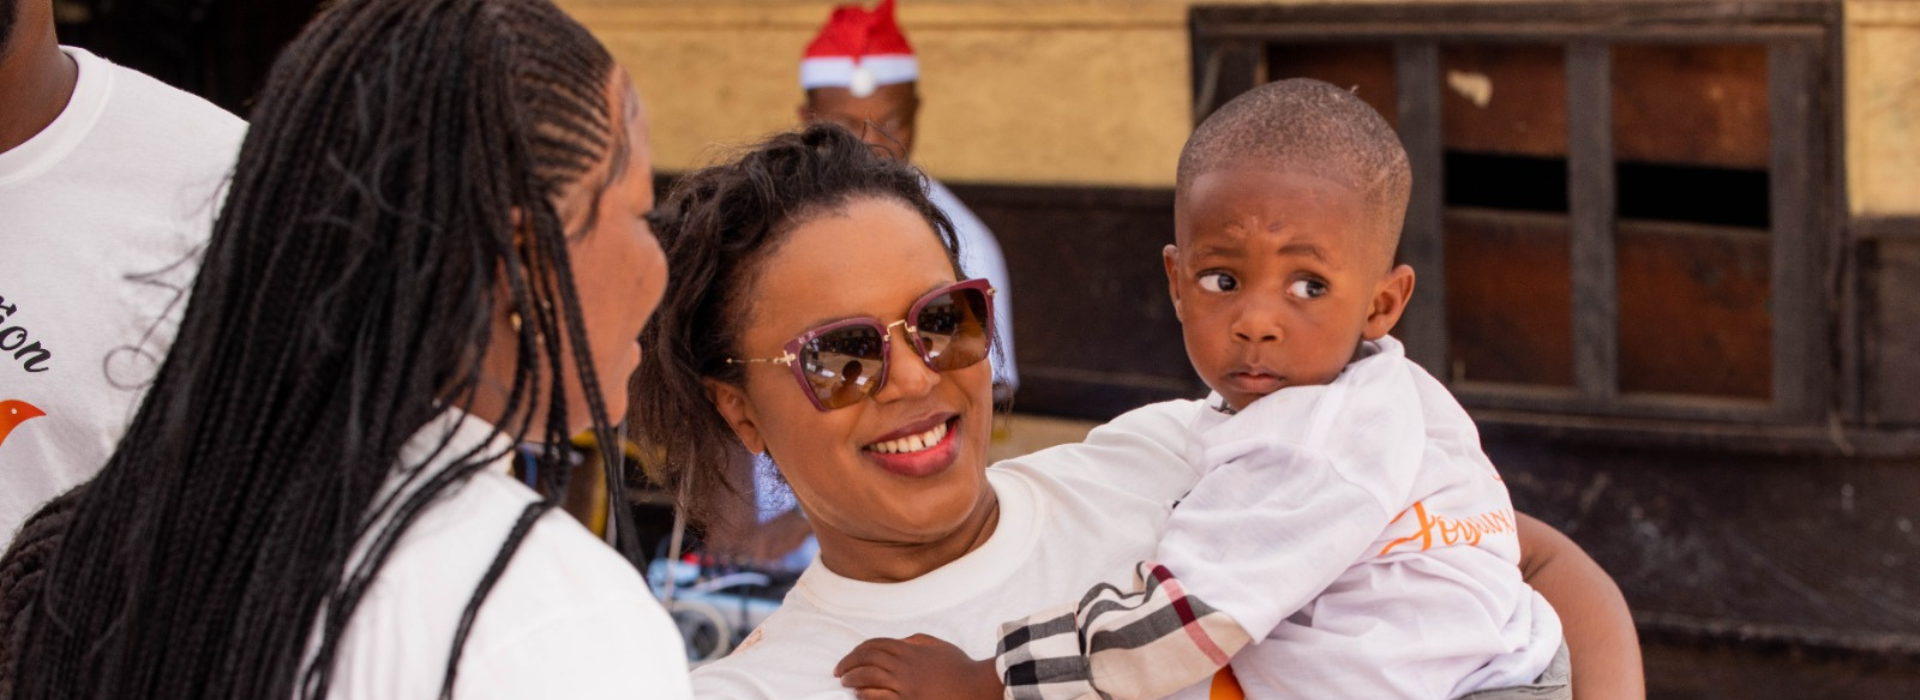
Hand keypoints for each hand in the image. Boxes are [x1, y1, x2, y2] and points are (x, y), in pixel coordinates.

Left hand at [834, 634, 1003, 699]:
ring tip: (845, 682)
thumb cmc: (960, 668)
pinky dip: (865, 695)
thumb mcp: (938, 646)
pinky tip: (858, 695)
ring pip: (869, 678)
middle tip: (838, 670)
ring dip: (853, 679)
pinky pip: (879, 697)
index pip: (876, 645)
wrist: (975, 688)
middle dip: (849, 663)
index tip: (849, 657)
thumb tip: (898, 642)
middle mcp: (904, 666)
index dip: (858, 650)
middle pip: (867, 660)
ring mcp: (905, 685)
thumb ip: (916, 641)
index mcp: (910, 650)